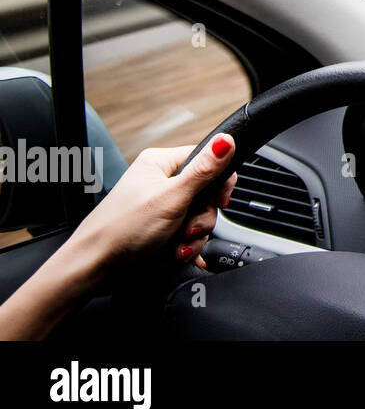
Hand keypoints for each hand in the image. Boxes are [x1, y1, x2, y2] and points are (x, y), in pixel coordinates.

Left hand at [67, 134, 238, 273]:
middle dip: (201, 218)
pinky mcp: (159, 228)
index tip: (219, 201)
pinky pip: (186, 233)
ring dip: (193, 237)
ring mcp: (159, 206)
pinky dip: (185, 246)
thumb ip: (203, 170)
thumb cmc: (121, 230)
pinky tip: (177, 253)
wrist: (93, 268)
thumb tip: (226, 140)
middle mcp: (160, 182)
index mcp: (160, 163)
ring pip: (198, 217)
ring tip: (176, 246)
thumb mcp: (171, 198)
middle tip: (187, 229)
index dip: (219, 182)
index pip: (207, 160)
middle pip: (206, 193)